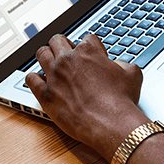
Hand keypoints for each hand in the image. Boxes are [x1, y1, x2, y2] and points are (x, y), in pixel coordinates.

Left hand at [25, 34, 149, 162]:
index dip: (89, 47)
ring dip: (46, 55)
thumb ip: (123, 64)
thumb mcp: (132, 74)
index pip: (85, 39)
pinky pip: (30, 79)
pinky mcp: (45, 94)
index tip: (90, 56)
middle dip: (63, 45)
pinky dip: (34, 78)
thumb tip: (118, 65)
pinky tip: (40, 81)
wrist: (111, 123)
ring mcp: (54, 75)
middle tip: (67, 54)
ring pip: (41, 53)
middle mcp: (68, 59)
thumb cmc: (121, 101)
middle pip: (58, 40)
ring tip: (50, 62)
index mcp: (89, 51)